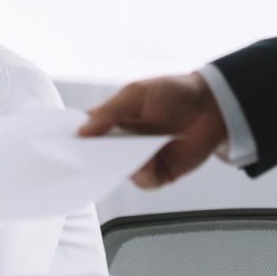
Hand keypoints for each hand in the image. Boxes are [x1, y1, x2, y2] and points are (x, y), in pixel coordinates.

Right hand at [78, 73, 227, 188]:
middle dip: (94, 159)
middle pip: (99, 158)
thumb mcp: (135, 94)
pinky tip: (150, 160)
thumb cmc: (174, 93)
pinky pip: (143, 181)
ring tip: (129, 155)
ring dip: (122, 166)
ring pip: (119, 173)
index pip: (86, 134)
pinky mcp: (158, 174)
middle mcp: (123, 143)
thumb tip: (82, 131)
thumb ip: (108, 112)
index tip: (64, 145)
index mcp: (113, 121)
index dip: (75, 141)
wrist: (212, 106)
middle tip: (89, 157)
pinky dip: (144, 173)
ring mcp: (140, 159)